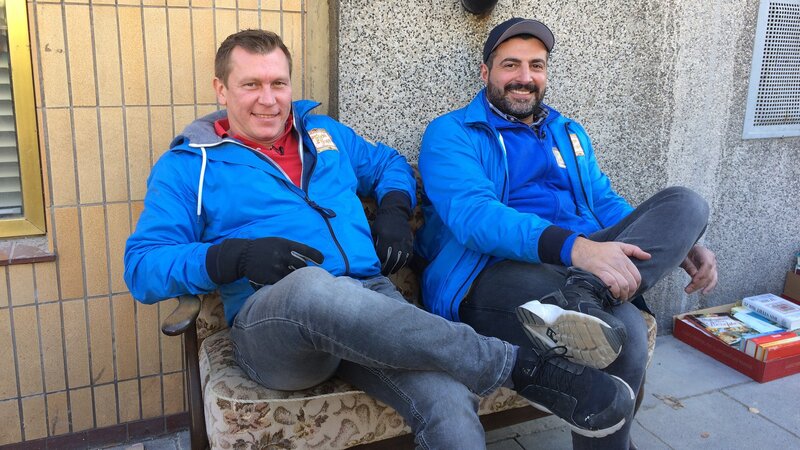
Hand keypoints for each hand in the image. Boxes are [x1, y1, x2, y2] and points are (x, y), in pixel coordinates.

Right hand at [206, 237, 323, 286]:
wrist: (242, 256)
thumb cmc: (262, 248)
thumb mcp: (277, 242)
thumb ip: (291, 248)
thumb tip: (308, 257)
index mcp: (285, 244)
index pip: (306, 250)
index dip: (316, 256)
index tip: (321, 261)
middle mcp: (282, 255)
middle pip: (302, 266)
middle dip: (306, 271)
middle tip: (310, 275)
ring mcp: (276, 267)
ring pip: (294, 276)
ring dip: (297, 279)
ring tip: (300, 282)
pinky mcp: (270, 277)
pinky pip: (284, 283)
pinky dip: (287, 285)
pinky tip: (288, 286)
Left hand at [372, 191, 412, 274]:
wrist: (395, 212)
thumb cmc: (382, 222)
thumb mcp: (374, 230)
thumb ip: (373, 242)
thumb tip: (372, 256)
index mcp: (385, 237)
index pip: (382, 254)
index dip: (380, 262)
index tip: (377, 266)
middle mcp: (396, 240)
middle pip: (393, 259)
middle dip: (388, 268)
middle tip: (384, 273)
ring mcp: (405, 241)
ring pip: (402, 259)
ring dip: (397, 267)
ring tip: (392, 271)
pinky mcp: (410, 241)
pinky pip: (410, 255)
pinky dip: (406, 261)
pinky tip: (401, 264)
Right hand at [571, 237, 651, 300]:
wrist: (580, 249)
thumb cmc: (600, 249)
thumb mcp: (619, 245)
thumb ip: (634, 250)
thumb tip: (648, 256)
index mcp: (624, 257)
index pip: (637, 276)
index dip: (636, 287)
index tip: (631, 291)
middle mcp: (618, 262)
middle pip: (631, 283)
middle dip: (630, 293)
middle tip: (625, 297)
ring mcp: (609, 266)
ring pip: (623, 285)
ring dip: (623, 295)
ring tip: (620, 298)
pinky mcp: (599, 271)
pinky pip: (612, 284)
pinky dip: (615, 291)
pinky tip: (613, 295)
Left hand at [681, 244, 716, 293]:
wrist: (686, 249)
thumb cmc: (683, 251)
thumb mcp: (682, 256)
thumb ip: (688, 264)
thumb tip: (694, 275)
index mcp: (703, 252)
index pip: (707, 264)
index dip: (702, 273)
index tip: (694, 281)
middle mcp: (711, 258)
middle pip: (709, 273)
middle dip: (698, 283)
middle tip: (687, 289)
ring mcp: (712, 265)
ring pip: (711, 278)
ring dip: (701, 286)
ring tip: (689, 291)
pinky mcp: (711, 271)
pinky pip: (712, 280)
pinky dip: (709, 286)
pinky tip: (704, 292)